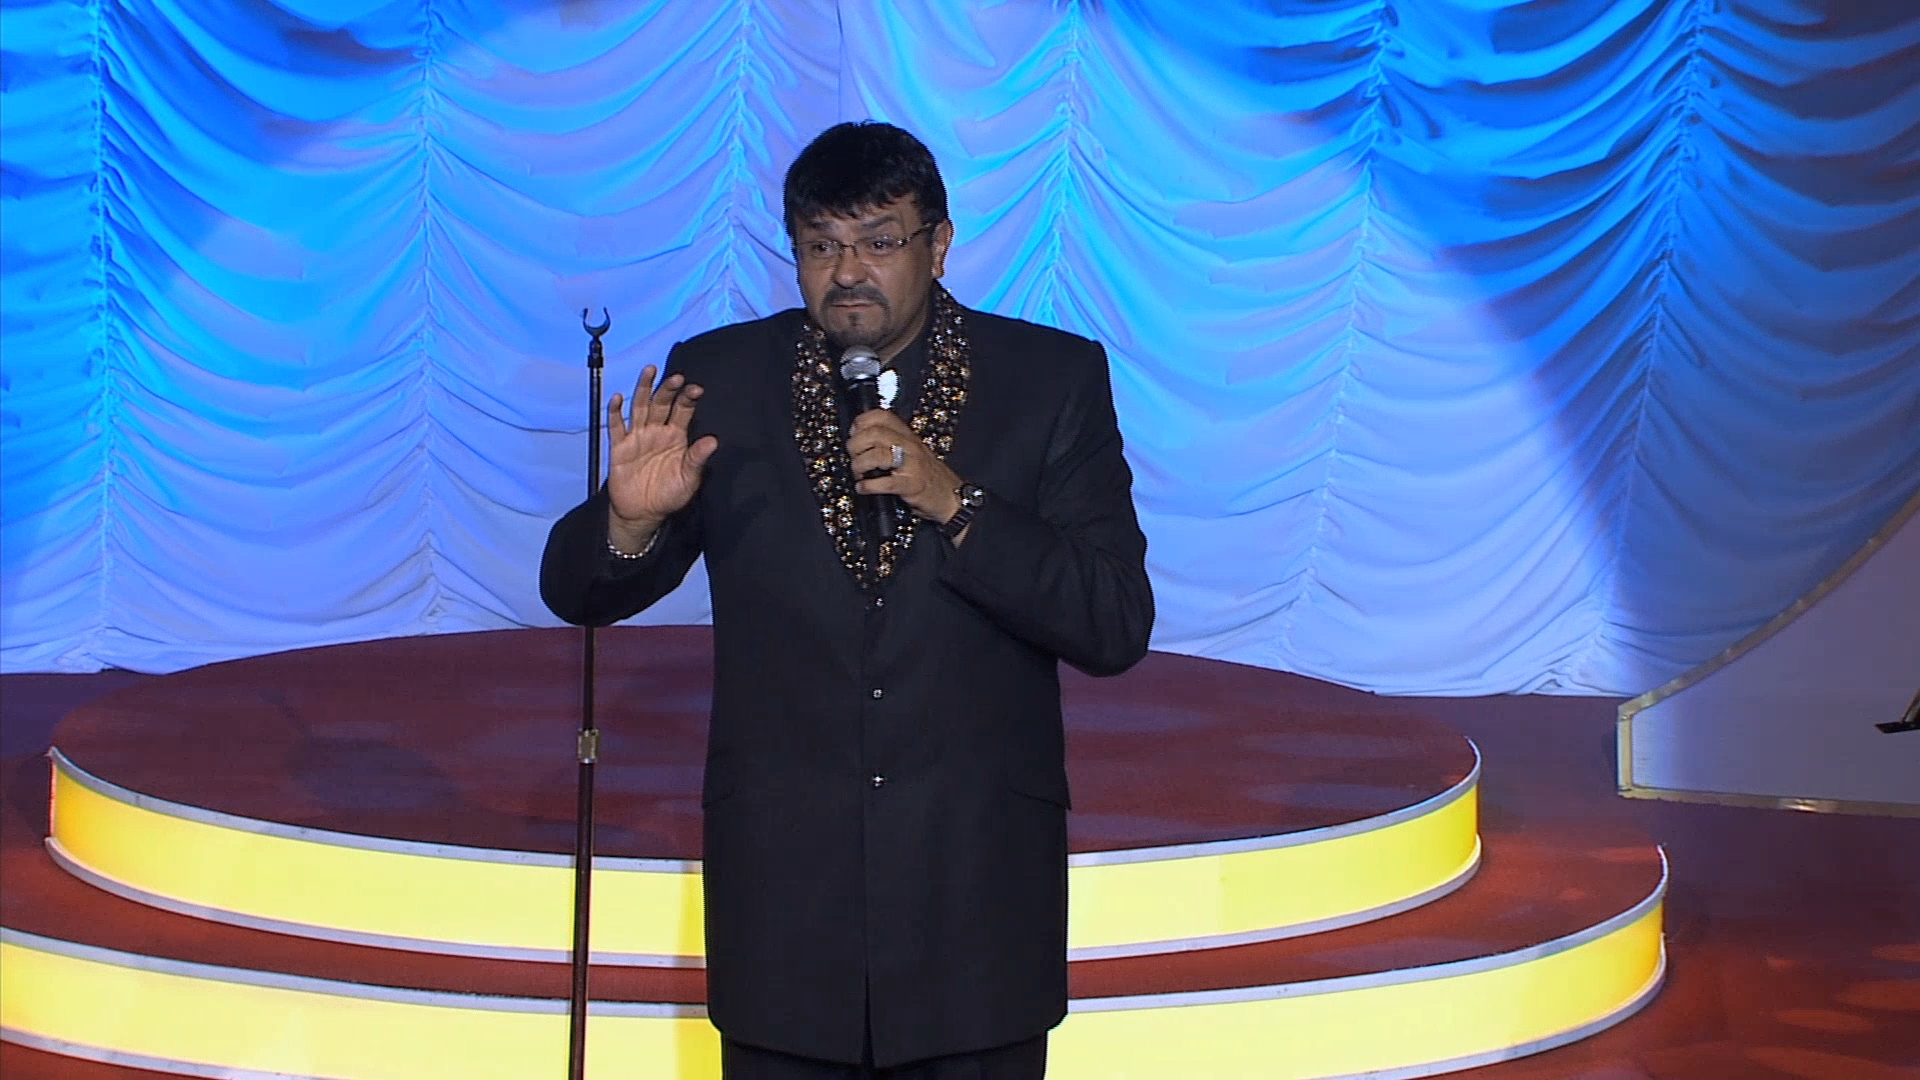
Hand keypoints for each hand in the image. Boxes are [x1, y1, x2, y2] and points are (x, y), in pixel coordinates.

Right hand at [606, 366, 717, 549]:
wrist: (643, 513)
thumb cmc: (669, 495)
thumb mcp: (688, 479)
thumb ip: (697, 459)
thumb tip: (713, 441)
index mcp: (676, 436)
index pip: (683, 410)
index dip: (688, 398)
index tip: (696, 389)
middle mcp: (657, 431)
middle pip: (662, 403)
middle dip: (668, 389)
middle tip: (676, 377)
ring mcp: (637, 437)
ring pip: (640, 407)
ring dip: (644, 389)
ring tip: (649, 371)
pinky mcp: (619, 447)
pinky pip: (616, 426)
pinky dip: (615, 412)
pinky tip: (618, 398)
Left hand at [847, 409, 962, 522]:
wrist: (952, 496)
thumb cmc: (930, 476)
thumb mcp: (913, 451)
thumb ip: (892, 442)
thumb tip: (861, 439)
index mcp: (908, 436)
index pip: (882, 416)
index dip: (862, 422)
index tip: (853, 433)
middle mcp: (910, 446)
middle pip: (874, 433)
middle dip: (856, 445)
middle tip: (853, 456)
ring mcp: (911, 465)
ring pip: (877, 455)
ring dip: (859, 465)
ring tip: (858, 474)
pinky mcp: (911, 485)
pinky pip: (884, 483)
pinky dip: (868, 486)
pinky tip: (863, 488)